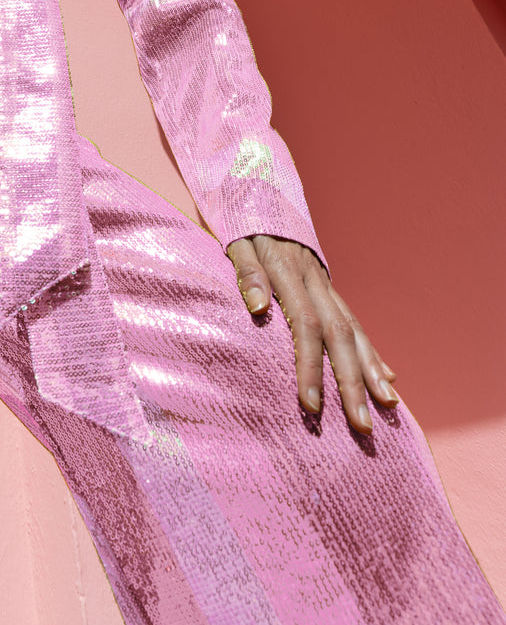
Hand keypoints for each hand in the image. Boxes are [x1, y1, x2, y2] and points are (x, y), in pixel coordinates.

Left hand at [227, 234, 399, 433]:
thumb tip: (257, 307)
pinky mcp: (330, 291)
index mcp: (290, 274)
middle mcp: (316, 283)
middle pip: (340, 336)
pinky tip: (387, 377)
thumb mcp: (237, 244)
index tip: (311, 405)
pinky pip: (356, 323)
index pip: (306, 327)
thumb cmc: (244, 229)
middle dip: (352, 383)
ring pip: (356, 331)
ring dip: (371, 371)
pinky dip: (372, 352)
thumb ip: (247, 273)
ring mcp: (327, 287)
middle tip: (361, 424)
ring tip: (388, 405)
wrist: (263, 200)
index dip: (310, 367)